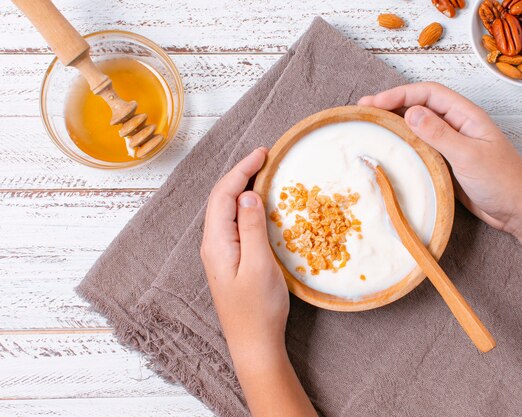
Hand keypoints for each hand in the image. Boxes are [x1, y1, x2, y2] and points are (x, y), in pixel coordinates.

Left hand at [200, 149, 316, 416]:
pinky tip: (260, 205)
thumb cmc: (258, 308)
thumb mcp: (259, 265)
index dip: (242, 170)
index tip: (263, 153)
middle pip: (222, 198)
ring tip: (264, 174)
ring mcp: (220, 252)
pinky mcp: (230, 260)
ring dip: (244, 188)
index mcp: (216, 241)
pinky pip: (235, 223)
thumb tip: (249, 195)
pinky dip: (247, 207)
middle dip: (242, 174)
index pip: (224, 194)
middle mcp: (213, 243)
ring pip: (228, 210)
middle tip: (265, 158)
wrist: (253, 344)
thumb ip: (251, 228)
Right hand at [359, 82, 521, 235]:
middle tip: (364, 111)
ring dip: (396, 124)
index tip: (375, 103)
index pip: (429, 93)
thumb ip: (439, 134)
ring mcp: (452, 144)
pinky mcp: (448, 162)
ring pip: (419, 126)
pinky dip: (404, 145)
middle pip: (420, 106)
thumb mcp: (469, 155)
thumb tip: (411, 112)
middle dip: (392, 105)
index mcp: (467, 115)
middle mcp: (458, 125)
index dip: (400, 94)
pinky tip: (391, 149)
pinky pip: (422, 147)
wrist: (518, 211)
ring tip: (372, 126)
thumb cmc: (503, 182)